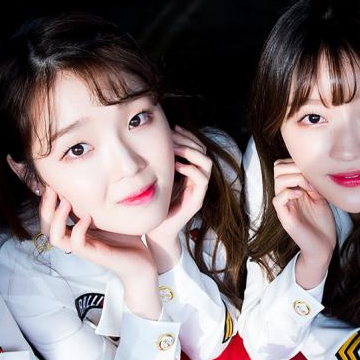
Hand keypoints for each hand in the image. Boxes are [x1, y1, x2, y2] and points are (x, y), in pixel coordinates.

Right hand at [38, 186, 156, 283]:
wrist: (142, 262)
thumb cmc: (126, 237)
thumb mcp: (110, 214)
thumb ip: (98, 201)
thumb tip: (93, 176)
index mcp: (76, 229)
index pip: (49, 217)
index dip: (46, 200)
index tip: (52, 181)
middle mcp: (75, 238)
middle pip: (45, 227)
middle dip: (45, 206)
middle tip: (51, 188)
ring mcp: (84, 248)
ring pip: (55, 237)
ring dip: (56, 218)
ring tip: (66, 202)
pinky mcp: (94, 255)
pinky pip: (76, 244)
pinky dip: (79, 229)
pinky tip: (88, 217)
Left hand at [146, 126, 212, 271]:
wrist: (156, 230)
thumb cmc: (155, 204)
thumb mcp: (158, 177)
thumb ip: (161, 162)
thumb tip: (152, 140)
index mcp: (189, 173)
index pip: (197, 147)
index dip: (188, 136)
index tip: (173, 128)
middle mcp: (197, 180)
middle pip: (203, 152)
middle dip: (189, 140)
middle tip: (173, 137)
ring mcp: (198, 190)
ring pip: (207, 164)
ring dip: (192, 153)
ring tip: (175, 149)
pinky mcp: (196, 201)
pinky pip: (202, 180)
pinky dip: (190, 169)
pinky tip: (176, 166)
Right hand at [272, 159, 335, 287]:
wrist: (323, 246)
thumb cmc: (323, 223)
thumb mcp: (321, 196)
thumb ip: (314, 182)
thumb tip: (313, 168)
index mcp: (292, 188)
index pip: (284, 164)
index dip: (297, 162)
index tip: (314, 173)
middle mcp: (285, 195)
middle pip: (278, 168)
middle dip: (296, 167)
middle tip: (312, 179)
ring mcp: (284, 206)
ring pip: (278, 180)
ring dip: (296, 178)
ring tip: (310, 188)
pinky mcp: (285, 217)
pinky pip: (278, 199)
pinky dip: (290, 192)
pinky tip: (303, 195)